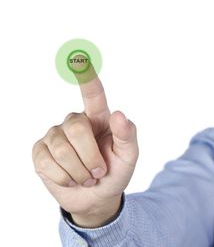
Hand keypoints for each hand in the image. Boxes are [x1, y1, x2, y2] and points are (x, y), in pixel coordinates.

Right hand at [32, 59, 137, 226]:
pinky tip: (71, 179)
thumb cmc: (115, 171)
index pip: (93, 94)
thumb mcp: (129, 156)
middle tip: (99, 170)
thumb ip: (128, 135)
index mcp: (100, 118)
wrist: (96, 197)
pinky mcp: (40, 152)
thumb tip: (118, 114)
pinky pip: (48, 163)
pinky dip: (65, 178)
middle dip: (90, 156)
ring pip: (62, 149)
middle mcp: (76, 122)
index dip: (87, 77)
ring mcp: (55, 136)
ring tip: (88, 176)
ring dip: (80, 171)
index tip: (80, 59)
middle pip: (76, 127)